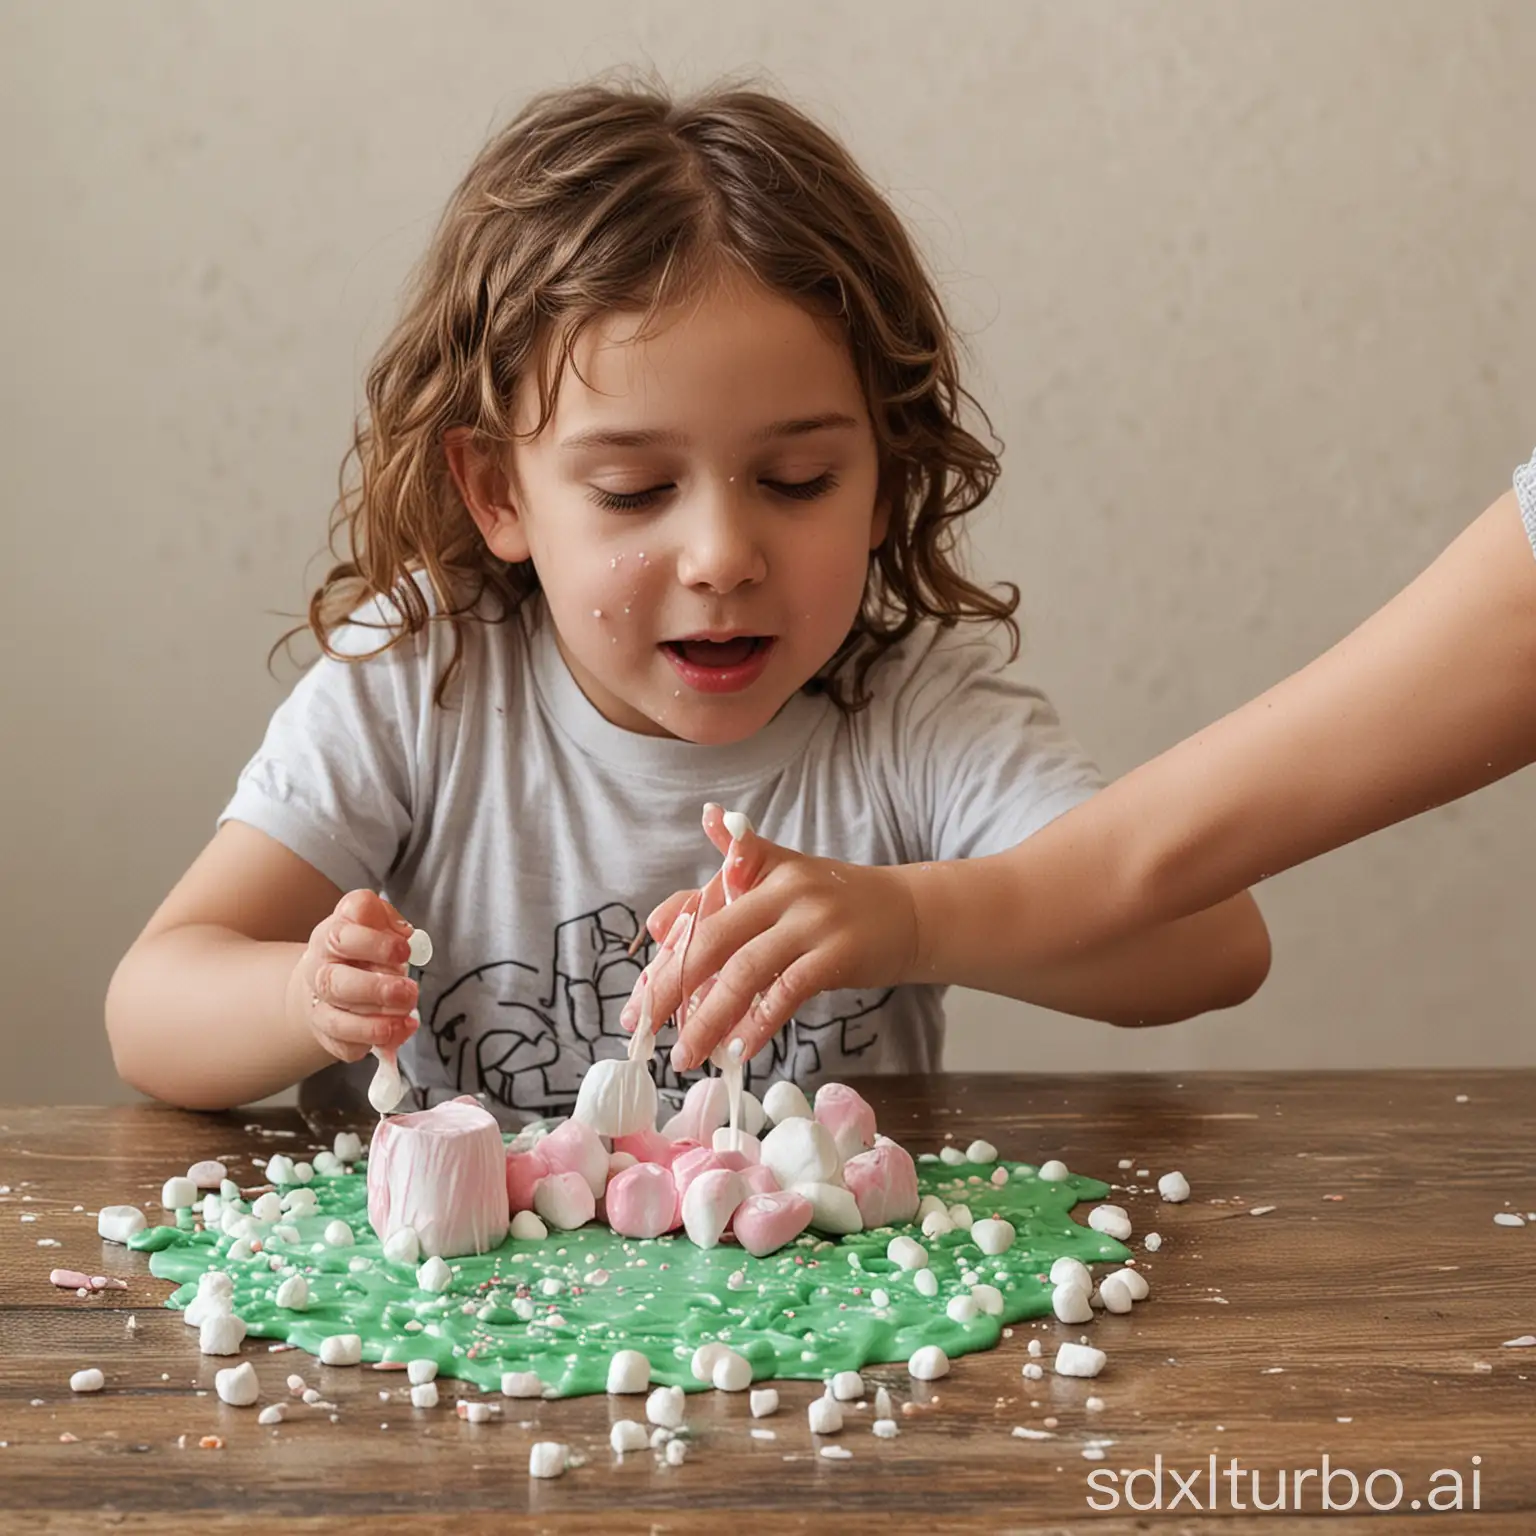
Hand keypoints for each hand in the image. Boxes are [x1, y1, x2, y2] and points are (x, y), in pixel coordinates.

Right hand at [285, 890, 420, 1063]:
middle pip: (334, 983)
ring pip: (337, 1021)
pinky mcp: (328, 1034)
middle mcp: (319, 971)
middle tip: (409, 991)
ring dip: (375, 1025)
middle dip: (377, 990)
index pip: (342, 937)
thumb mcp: (373, 920)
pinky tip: (395, 1034)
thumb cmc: (360, 945)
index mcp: (331, 938)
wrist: (329, 974)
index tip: (405, 951)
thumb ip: (387, 920)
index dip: (376, 944)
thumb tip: (404, 933)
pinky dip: (371, 1045)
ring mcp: (320, 1005)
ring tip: (406, 1019)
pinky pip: (344, 1046)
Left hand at [621, 808, 920, 1072]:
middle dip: (669, 989)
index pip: (697, 913)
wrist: (912, 912)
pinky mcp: (838, 953)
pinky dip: (758, 1024)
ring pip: (743, 972)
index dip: (663, 957)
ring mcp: (812, 920)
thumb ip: (718, 902)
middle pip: (710, 941)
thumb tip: (657, 922)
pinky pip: (786, 992)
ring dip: (708, 1019)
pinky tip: (738, 1051)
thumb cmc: (837, 905)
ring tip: (685, 1056)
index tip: (636, 1001)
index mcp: (759, 869)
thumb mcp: (781, 884)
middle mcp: (782, 889)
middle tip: (641, 1030)